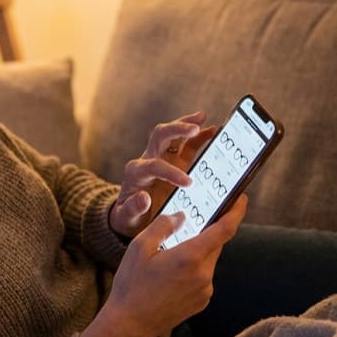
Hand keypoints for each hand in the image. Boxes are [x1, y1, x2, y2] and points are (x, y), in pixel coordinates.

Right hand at [81, 194, 247, 336]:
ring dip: (197, 252)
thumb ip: (163, 225)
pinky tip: (172, 273)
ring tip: (172, 254)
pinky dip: (194, 269)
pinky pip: (203, 277)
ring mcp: (205, 290)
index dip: (236, 211)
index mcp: (190, 257)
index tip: (241, 198)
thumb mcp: (139, 246)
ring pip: (208, 260)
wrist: (129, 324)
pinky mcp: (202, 302)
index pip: (224, 229)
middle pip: (215, 244)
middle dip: (207, 231)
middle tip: (193, 222)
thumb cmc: (132, 284)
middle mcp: (203, 274)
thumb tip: (181, 216)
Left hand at [109, 111, 217, 236]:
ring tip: (202, 118)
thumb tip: (144, 198)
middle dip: (176, 130)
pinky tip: (210, 129)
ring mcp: (161, 157)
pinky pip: (184, 143)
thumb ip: (133, 208)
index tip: (188, 182)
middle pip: (160, 136)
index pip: (154, 165)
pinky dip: (196, 135)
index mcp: (135, 173)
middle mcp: (147, 160)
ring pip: (171, 133)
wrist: (130, 216)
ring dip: (186, 124)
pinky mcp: (173, 161)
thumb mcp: (126, 218)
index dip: (171, 172)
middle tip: (194, 129)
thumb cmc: (129, 218)